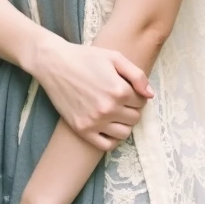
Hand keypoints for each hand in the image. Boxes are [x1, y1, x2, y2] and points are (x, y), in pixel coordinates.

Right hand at [34, 36, 152, 150]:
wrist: (54, 64)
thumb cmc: (85, 57)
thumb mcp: (114, 57)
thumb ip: (137, 75)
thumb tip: (150, 95)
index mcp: (119, 90)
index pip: (142, 101)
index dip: (137, 95)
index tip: (128, 89)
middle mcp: (108, 108)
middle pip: (135, 118)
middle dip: (132, 109)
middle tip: (121, 100)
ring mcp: (94, 121)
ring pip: (124, 133)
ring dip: (124, 123)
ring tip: (115, 112)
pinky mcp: (82, 129)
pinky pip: (107, 145)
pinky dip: (112, 139)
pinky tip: (108, 126)